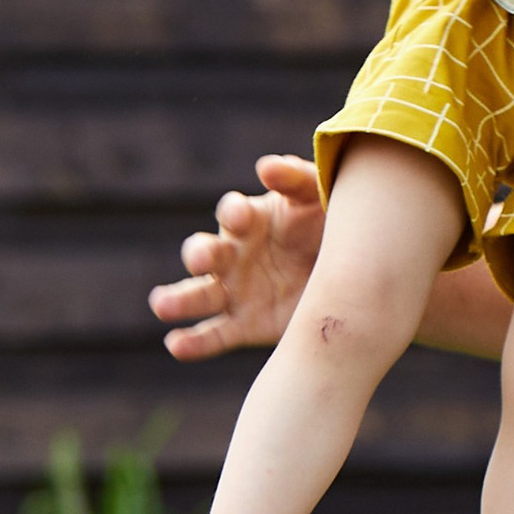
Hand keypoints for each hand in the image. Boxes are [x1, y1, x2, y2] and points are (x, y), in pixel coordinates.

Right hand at [149, 155, 323, 357]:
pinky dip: (195, 342)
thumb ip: (295, 179)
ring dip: (179, 299)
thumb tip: (265, 167)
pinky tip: (176, 346)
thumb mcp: (318, 196)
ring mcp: (235, 291)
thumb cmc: (329, 223)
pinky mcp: (245, 324)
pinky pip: (215, 335)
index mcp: (249, 220)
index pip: (231, 212)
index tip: (241, 216)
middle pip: (204, 252)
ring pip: (200, 295)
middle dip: (199, 254)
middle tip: (200, 260)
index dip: (233, 213)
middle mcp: (233, 254)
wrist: (352, 275)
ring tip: (161, 305)